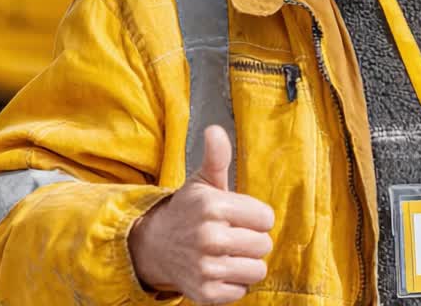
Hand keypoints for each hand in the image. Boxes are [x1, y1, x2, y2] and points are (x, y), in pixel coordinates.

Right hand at [129, 126, 275, 303]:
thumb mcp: (203, 182)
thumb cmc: (187, 211)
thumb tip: (215, 130)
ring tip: (228, 253)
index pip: (266, 218)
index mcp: (213, 206)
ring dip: (246, 263)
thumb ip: (217, 157)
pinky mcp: (204, 292)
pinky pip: (241, 291)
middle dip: (252, 240)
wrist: (154, 245)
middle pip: (264, 244)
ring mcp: (206, 267)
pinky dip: (234, 284)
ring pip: (257, 269)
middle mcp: (209, 237)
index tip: (239, 217)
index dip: (256, 218)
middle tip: (232, 236)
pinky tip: (219, 270)